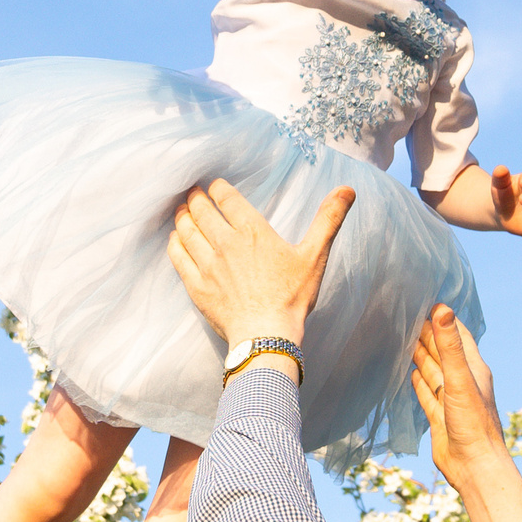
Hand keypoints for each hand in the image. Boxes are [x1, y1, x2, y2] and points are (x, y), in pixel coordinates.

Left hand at [167, 178, 354, 348]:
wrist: (267, 336)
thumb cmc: (292, 297)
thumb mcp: (315, 256)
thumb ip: (328, 220)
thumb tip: (347, 189)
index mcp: (253, 232)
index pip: (227, 199)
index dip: (218, 188)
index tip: (214, 185)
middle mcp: (226, 243)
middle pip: (201, 211)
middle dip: (195, 198)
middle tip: (192, 192)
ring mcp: (208, 265)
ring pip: (186, 231)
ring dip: (182, 216)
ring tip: (181, 210)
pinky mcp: (197, 285)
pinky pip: (178, 257)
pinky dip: (174, 243)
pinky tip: (175, 239)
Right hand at [410, 305, 521, 521]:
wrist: (474, 468)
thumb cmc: (473, 424)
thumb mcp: (460, 380)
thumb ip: (450, 346)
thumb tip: (442, 309)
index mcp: (474, 369)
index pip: (458, 335)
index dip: (444, 319)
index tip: (427, 301)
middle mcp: (463, 381)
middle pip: (443, 351)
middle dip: (428, 334)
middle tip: (407, 315)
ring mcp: (451, 399)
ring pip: (433, 371)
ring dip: (421, 355)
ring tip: (403, 337)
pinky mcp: (439, 417)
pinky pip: (427, 393)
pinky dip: (418, 381)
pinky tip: (410, 372)